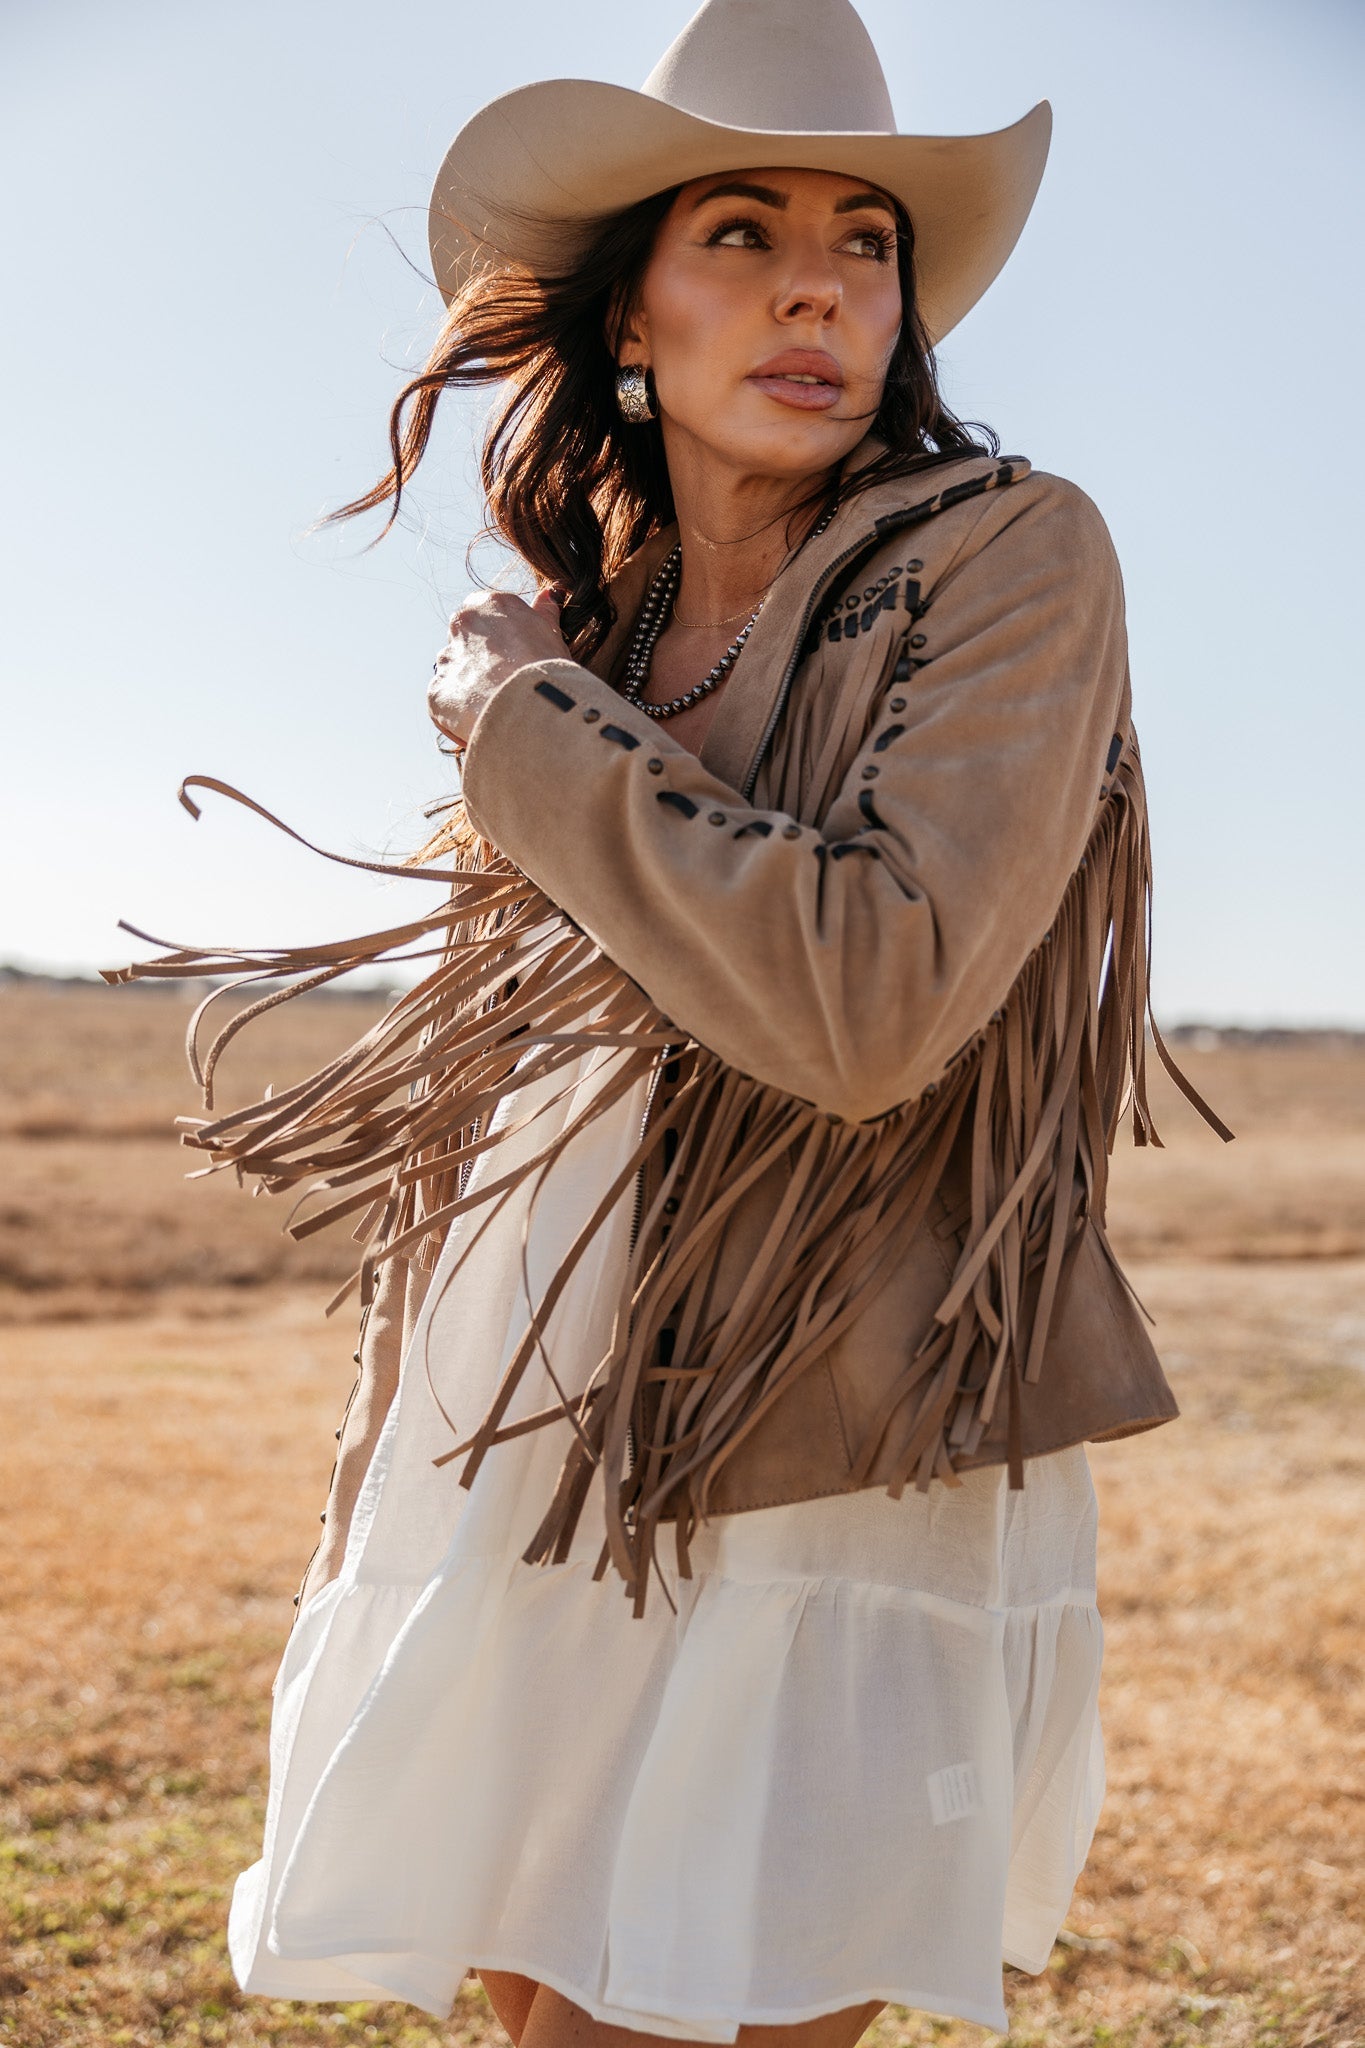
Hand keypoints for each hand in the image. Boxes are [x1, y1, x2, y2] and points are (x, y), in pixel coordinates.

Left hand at [429, 586, 566, 748]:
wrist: (534, 707)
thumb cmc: (549, 671)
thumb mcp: (552, 636)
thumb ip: (544, 613)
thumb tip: (548, 596)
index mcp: (489, 604)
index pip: (483, 614)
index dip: (498, 639)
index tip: (513, 658)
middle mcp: (462, 625)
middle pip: (465, 642)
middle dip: (479, 662)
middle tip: (505, 685)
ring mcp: (447, 658)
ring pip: (453, 673)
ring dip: (468, 688)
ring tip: (495, 708)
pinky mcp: (437, 691)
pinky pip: (444, 703)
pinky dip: (457, 714)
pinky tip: (481, 722)